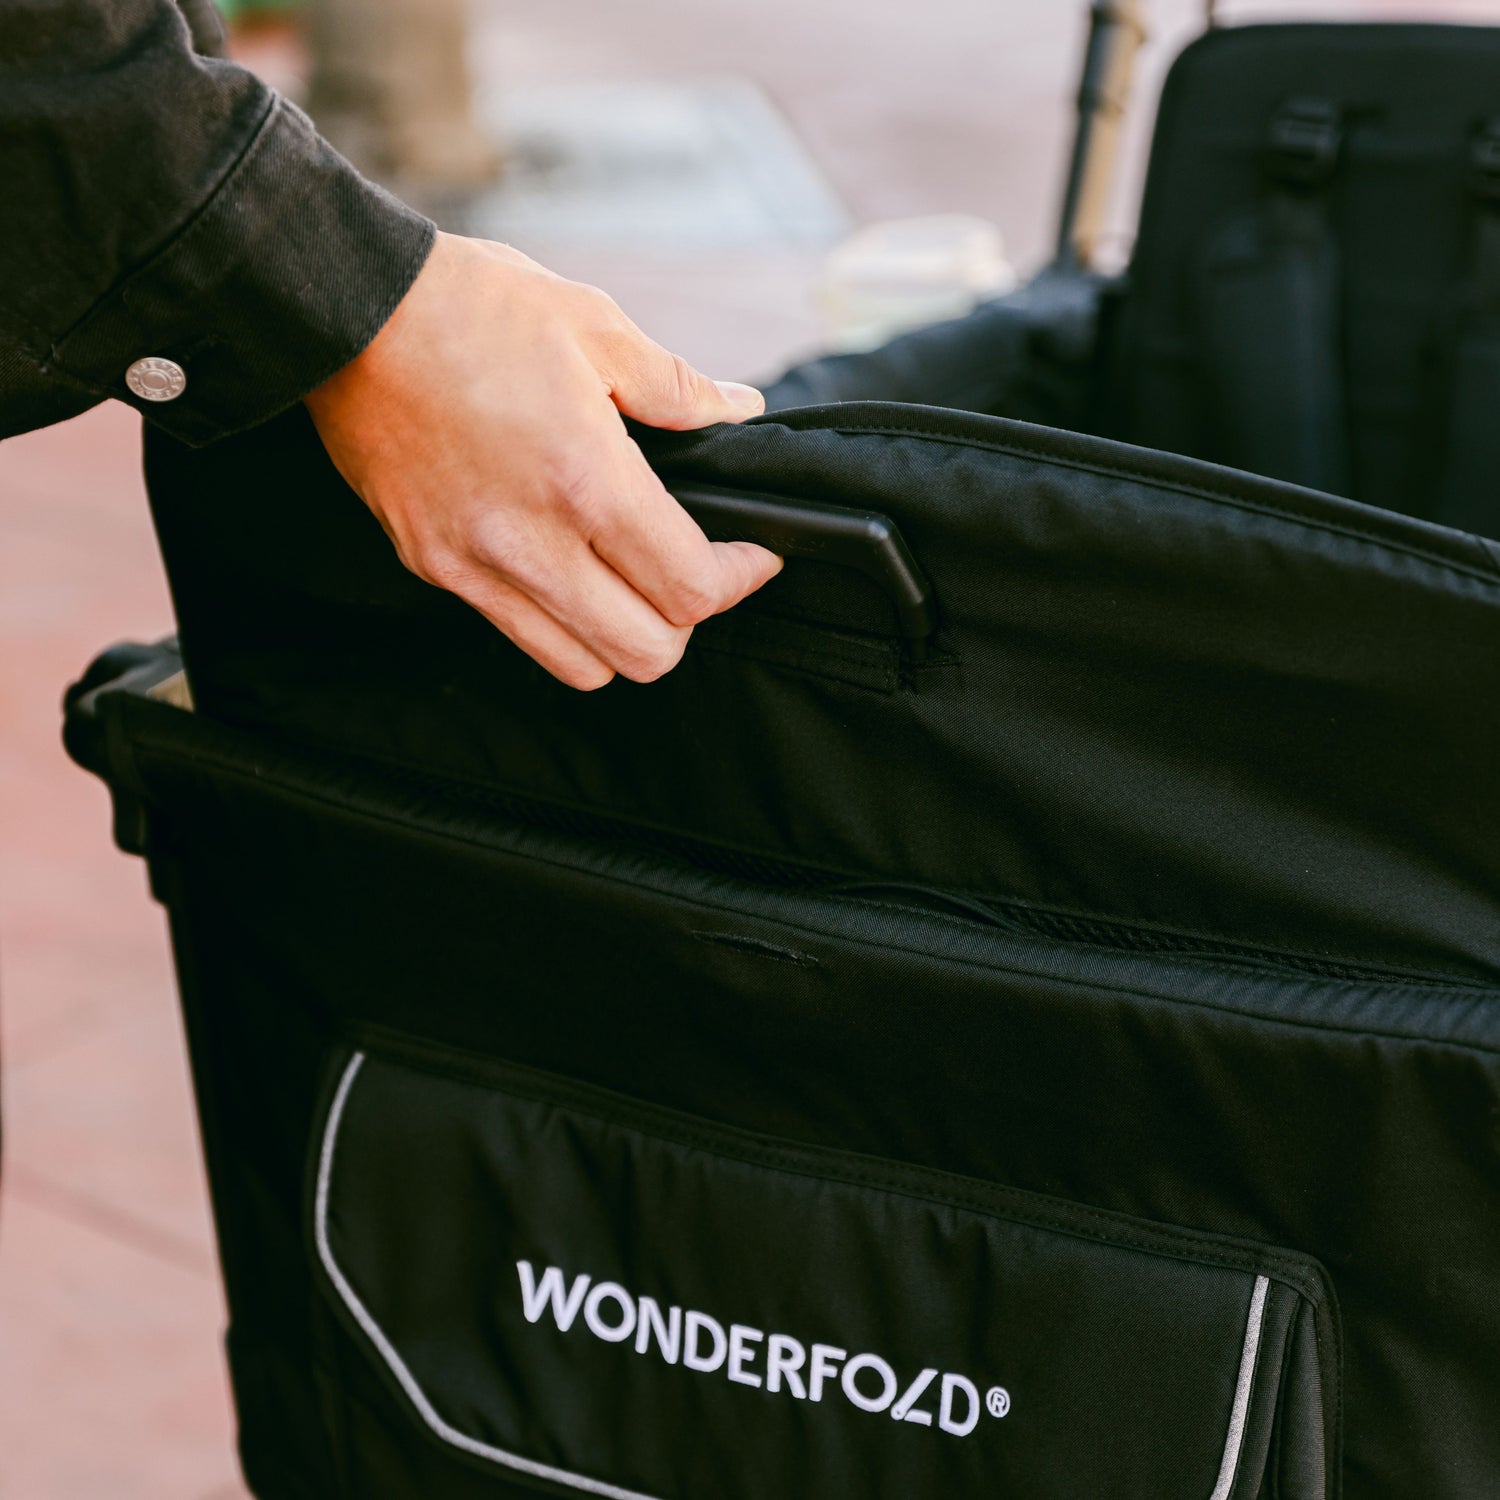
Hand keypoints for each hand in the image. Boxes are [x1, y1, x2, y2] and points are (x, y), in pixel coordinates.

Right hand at [304, 232, 781, 688]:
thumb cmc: (469, 305)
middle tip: (691, 572)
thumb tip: (739, 412)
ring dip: (622, 636)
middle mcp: (530, 542)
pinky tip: (565, 568)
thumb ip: (677, 387)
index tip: (752, 556)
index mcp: (585, 480)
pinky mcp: (431, 567)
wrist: (340, 307)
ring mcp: (474, 565)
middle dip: (687, 621)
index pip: (689, 588)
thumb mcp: (593, 324)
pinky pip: (517, 634)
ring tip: (628, 582)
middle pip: (645, 654)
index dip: (738, 580)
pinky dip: (559, 623)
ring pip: (582, 667)